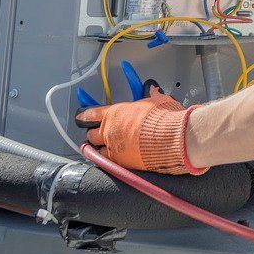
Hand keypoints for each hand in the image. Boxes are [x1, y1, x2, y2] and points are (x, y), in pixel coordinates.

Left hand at [76, 82, 204, 173]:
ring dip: (99, 150)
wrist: (172, 139)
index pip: (91, 114)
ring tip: (103, 149)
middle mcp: (110, 132)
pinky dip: (110, 162)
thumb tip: (151, 89)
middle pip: (91, 135)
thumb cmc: (163, 119)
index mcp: (115, 114)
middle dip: (93, 134)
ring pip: (97, 152)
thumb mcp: (157, 101)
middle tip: (97, 134)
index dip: (84, 115)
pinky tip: (115, 161)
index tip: (81, 117)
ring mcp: (115, 149)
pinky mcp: (122, 164)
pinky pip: (109, 164)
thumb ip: (150, 95)